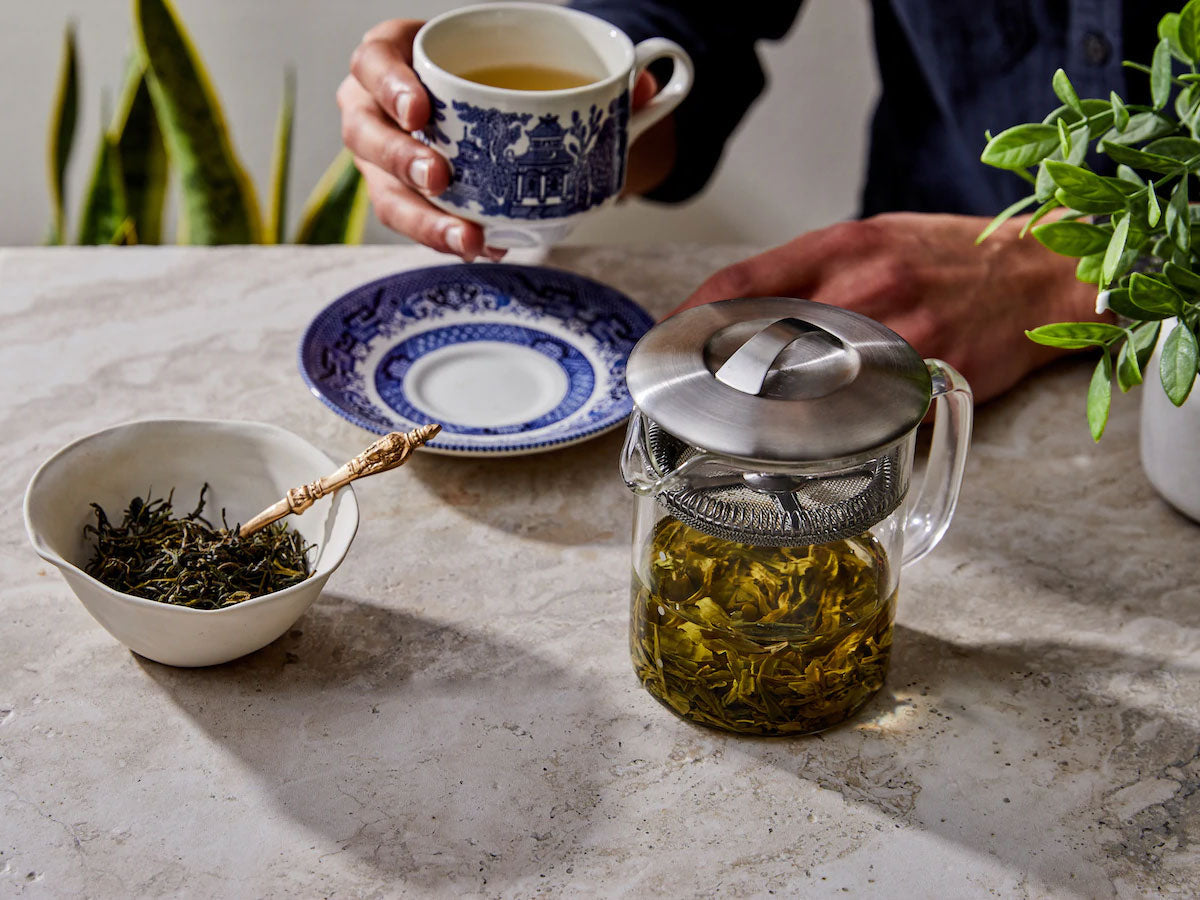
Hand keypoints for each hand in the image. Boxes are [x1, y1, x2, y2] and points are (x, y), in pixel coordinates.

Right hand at [339, 19, 660, 258]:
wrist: (492, 110)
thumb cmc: (496, 77)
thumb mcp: (526, 60)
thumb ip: (581, 71)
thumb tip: (642, 87)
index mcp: (396, 59)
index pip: (373, 63)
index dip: (390, 86)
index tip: (422, 109)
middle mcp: (377, 111)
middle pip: (366, 136)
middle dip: (400, 160)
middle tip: (441, 177)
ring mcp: (385, 161)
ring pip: (386, 194)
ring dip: (424, 220)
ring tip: (466, 237)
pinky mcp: (405, 200)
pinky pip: (418, 225)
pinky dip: (451, 238)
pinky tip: (485, 246)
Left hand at [678, 212, 1104, 403]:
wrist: (1041, 276)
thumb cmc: (952, 257)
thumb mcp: (875, 238)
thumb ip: (811, 270)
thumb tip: (744, 308)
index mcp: (843, 245)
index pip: (742, 282)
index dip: (689, 317)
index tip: (663, 343)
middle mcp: (863, 287)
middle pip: (760, 338)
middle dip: (713, 372)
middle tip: (683, 396)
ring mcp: (894, 337)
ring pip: (803, 385)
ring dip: (758, 410)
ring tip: (729, 424)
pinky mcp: (925, 380)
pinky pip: (860, 415)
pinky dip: (825, 430)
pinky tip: (804, 442)